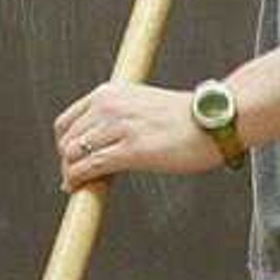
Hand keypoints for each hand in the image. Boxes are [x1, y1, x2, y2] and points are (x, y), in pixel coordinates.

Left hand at [54, 81, 219, 189]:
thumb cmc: (188, 117)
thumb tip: (103, 143)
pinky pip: (89, 167)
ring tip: (80, 185)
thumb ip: (119, 118)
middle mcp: (109, 106)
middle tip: (76, 177)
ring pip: (74, 155)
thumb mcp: (143, 105)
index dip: (65, 144)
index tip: (72, 158)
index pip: (67, 122)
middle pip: (67, 140)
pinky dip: (78, 180)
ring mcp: (118, 127)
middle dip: (68, 162)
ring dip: (71, 173)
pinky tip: (81, 187)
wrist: (214, 120)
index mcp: (110, 93)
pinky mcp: (130, 149)